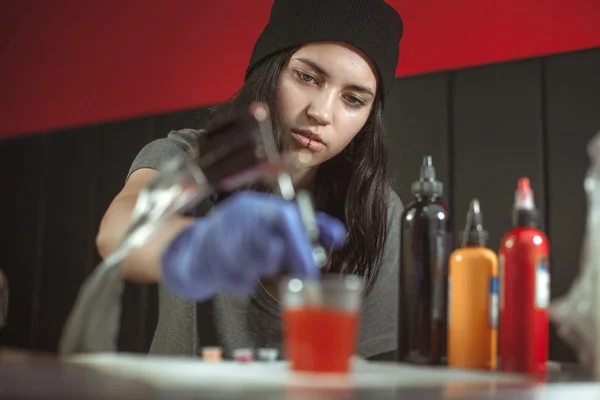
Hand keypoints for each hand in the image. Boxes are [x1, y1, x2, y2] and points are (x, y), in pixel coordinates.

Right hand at [160, 192, 346, 300]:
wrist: (197, 251)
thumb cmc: (242, 236)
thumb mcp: (273, 224)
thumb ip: (308, 227)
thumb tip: (339, 236)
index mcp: (253, 205)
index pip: (282, 215)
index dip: (301, 239)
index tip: (316, 260)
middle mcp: (234, 217)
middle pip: (265, 238)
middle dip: (288, 258)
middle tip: (306, 273)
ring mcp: (218, 240)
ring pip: (251, 260)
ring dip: (265, 269)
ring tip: (269, 270)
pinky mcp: (208, 263)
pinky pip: (237, 280)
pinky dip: (245, 284)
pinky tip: (244, 278)